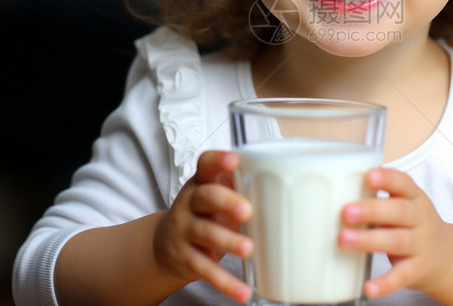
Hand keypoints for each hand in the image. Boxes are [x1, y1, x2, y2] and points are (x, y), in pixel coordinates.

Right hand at [153, 150, 252, 302]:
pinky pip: (205, 269)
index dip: (218, 160)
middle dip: (226, 202)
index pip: (205, 164)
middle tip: (247, 211)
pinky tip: (243, 291)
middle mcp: (189, 203)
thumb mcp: (217, 196)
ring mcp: (184, 230)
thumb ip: (241, 190)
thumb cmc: (206, 214)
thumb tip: (286, 194)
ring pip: (204, 233)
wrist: (166, 244)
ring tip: (248, 248)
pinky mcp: (185, 257)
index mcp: (201, 182)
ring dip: (227, 241)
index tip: (234, 160)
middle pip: (204, 197)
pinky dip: (225, 282)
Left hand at [338, 168, 452, 298]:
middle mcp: (420, 219)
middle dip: (371, 211)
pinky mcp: (417, 270)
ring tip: (343, 239)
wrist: (447, 256)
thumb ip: (377, 199)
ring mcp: (420, 245)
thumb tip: (332, 193)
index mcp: (414, 197)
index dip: (387, 179)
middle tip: (346, 212)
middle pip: (398, 212)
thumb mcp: (404, 204)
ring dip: (369, 241)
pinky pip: (401, 276)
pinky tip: (368, 287)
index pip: (403, 183)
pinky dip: (385, 283)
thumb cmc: (412, 224)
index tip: (368, 175)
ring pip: (396, 241)